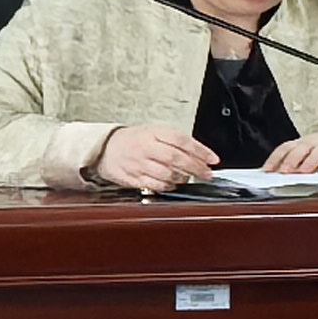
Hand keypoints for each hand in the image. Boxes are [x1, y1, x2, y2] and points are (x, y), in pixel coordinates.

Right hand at [86, 125, 215, 195]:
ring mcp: (138, 164)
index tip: (213, 160)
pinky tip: (172, 184)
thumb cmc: (134, 140)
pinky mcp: (132, 177)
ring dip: (183, 178)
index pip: (182, 141)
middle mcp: (145, 148)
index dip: (200, 151)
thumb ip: (176, 142)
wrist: (104, 148)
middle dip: (196, 168)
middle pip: (176, 159)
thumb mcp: (154, 132)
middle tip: (207, 174)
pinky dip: (167, 186)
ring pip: (167, 174)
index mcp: (153, 133)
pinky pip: (154, 185)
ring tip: (189, 178)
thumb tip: (201, 155)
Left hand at [268, 123, 317, 174]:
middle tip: (285, 171)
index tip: (267, 170)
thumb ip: (293, 160)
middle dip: (292, 159)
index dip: (275, 158)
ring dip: (310, 161)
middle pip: (301, 148)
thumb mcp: (308, 151)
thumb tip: (273, 175)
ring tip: (304, 171)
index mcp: (303, 144)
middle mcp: (315, 143)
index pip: (286, 148)